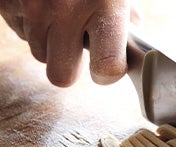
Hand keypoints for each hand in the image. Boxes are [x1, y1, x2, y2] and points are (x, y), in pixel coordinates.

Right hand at [0, 0, 138, 86]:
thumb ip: (125, 18)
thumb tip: (129, 46)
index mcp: (103, 6)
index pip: (107, 66)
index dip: (106, 74)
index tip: (106, 70)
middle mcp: (65, 10)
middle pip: (62, 75)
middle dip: (69, 65)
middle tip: (77, 46)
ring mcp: (31, 7)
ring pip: (40, 54)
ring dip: (51, 42)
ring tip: (59, 14)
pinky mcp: (6, 2)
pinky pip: (20, 33)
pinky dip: (31, 25)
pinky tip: (40, 3)